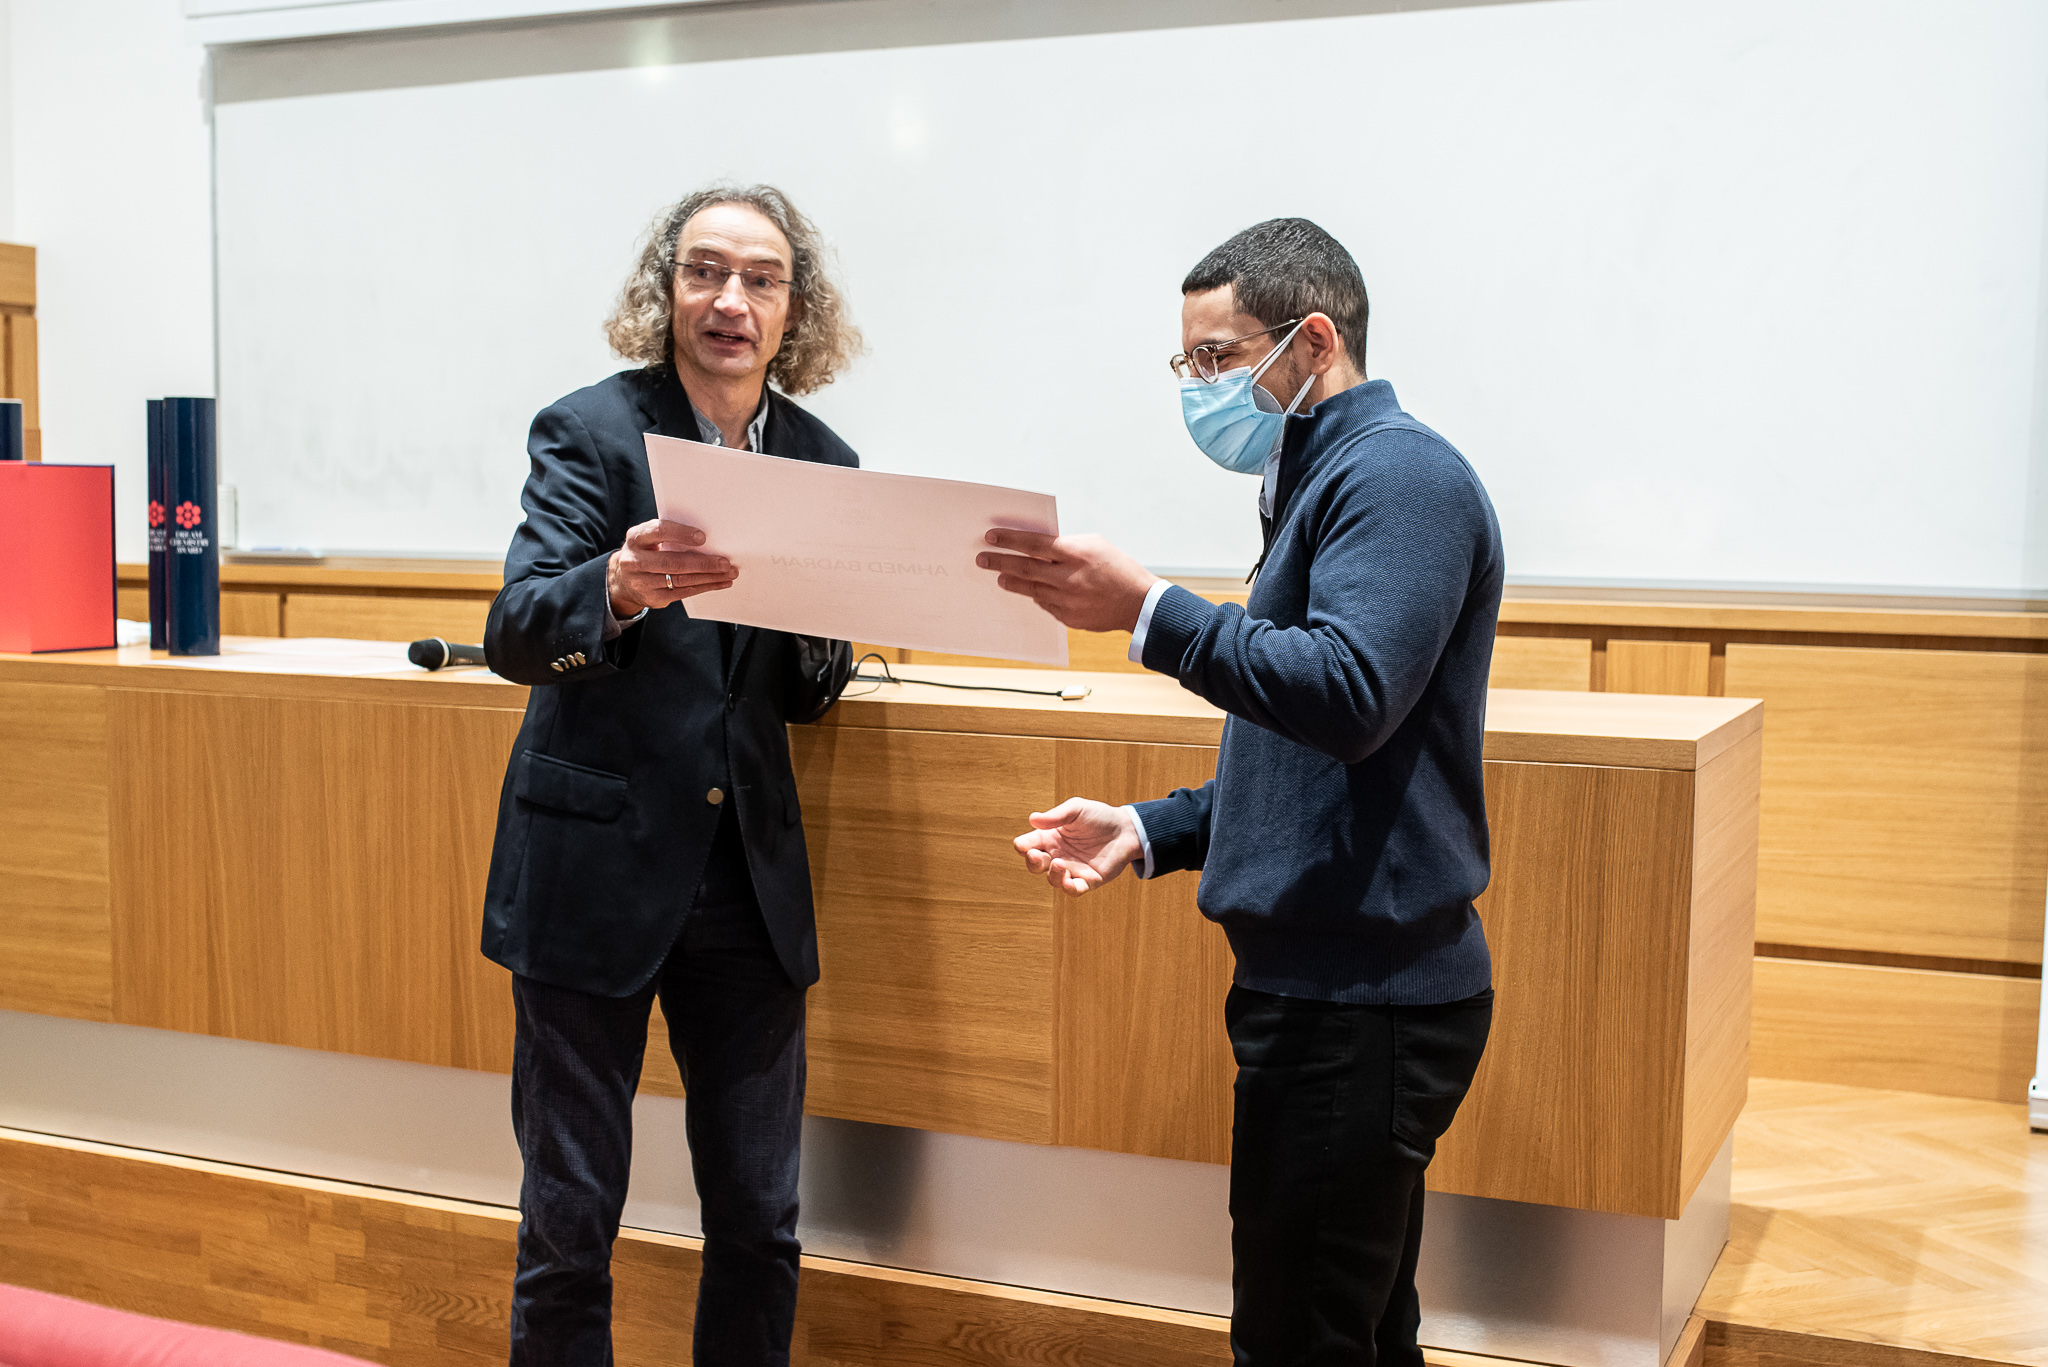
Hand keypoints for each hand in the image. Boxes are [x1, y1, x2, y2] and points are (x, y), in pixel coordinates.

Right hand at [607, 519, 736, 616]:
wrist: (624, 578)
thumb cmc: (647, 551)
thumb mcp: (650, 539)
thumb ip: (670, 536)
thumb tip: (707, 540)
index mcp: (636, 537)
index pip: (658, 531)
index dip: (681, 534)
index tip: (702, 538)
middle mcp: (634, 560)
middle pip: (672, 561)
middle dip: (703, 563)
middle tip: (724, 563)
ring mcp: (640, 581)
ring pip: (680, 579)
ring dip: (708, 577)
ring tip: (727, 573)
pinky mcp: (651, 597)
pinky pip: (682, 592)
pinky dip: (703, 587)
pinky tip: (717, 583)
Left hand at [977, 530, 1160, 632]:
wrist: (1138, 602)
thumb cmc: (1118, 568)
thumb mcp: (1094, 545)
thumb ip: (1066, 545)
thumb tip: (1038, 546)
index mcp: (1075, 553)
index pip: (1033, 543)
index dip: (1009, 540)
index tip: (991, 537)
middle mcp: (1068, 577)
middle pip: (1024, 568)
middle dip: (1000, 562)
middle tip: (982, 559)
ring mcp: (1067, 600)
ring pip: (1031, 589)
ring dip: (1012, 582)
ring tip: (1000, 577)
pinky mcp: (1068, 617)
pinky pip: (1045, 605)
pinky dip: (1037, 596)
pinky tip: (1030, 591)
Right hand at [1013, 797, 1142, 895]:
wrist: (1126, 829)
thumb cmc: (1099, 816)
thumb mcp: (1076, 809)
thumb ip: (1056, 816)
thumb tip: (1032, 819)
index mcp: (1050, 837)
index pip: (1028, 844)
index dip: (1022, 846)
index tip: (1022, 845)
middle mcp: (1058, 855)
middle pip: (1035, 865)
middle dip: (1032, 862)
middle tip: (1035, 855)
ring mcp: (1072, 869)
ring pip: (1052, 879)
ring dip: (1052, 874)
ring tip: (1059, 863)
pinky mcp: (1088, 880)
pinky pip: (1073, 889)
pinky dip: (1068, 888)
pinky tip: (1069, 880)